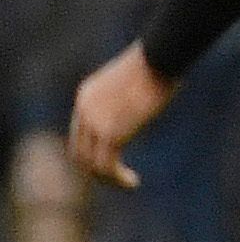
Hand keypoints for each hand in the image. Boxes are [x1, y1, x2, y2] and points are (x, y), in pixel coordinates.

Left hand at [65, 41, 164, 187]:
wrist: (158, 59)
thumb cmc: (159, 63)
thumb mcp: (135, 79)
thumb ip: (131, 95)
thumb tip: (149, 97)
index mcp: (86, 97)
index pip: (80, 133)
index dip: (94, 151)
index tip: (115, 160)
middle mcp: (84, 110)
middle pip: (79, 151)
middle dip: (97, 169)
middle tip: (118, 177)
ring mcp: (95, 122)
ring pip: (90, 163)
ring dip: (108, 178)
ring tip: (127, 183)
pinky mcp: (111, 133)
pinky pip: (107, 165)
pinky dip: (118, 178)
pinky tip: (133, 182)